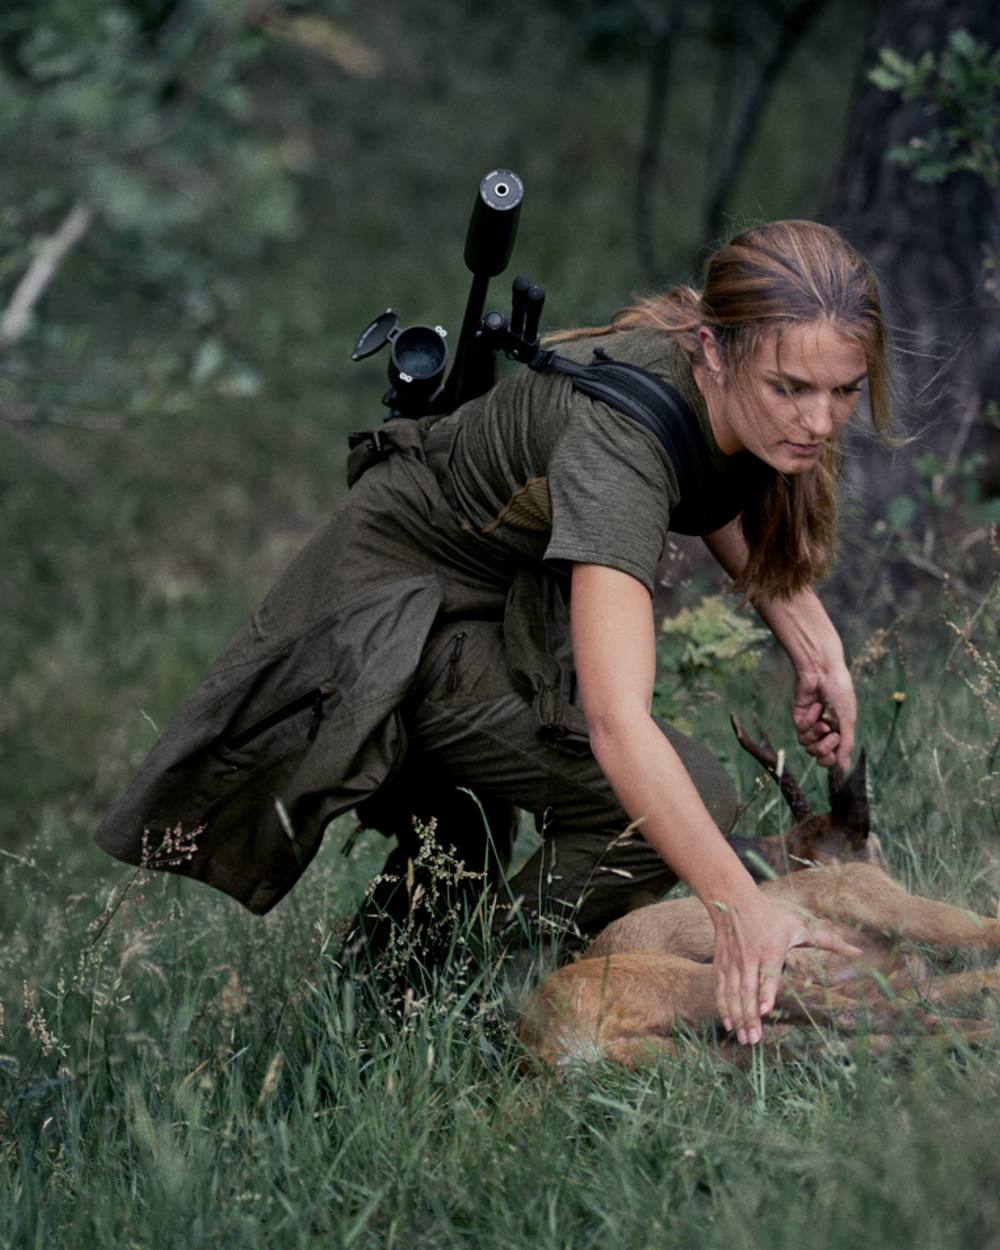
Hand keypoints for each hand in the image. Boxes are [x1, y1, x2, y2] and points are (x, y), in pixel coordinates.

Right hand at [711, 891, 861, 1043]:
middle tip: (754, 1040)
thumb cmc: (772, 917)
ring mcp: (734, 962)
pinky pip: (721, 988)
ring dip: (738, 1016)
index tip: (766, 1010)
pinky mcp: (722, 964)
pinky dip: (723, 1006)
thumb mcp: (801, 927)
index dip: (766, 992)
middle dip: (750, 1016)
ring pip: (733, 993)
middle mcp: (750, 958)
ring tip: (744, 1038)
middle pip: (748, 991)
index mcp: (771, 950)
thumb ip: (830, 942)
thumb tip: (860, 952)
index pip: (768, 974)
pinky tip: (729, 1023)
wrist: (734, 902)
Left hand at [791, 661, 855, 769]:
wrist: (824, 671)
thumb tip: (844, 769)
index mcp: (839, 732)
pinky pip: (800, 729)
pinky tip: (815, 706)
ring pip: (806, 744)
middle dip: (823, 748)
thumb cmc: (841, 693)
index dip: (829, 760)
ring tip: (823, 721)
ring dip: (815, 734)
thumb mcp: (848, 721)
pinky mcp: (798, 716)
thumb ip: (846, 746)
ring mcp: (810, 723)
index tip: (834, 751)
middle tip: (831, 734)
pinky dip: (809, 720)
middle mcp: (824, 730)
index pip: (830, 758)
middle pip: (816, 754)